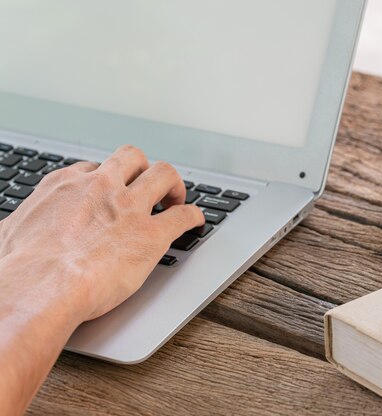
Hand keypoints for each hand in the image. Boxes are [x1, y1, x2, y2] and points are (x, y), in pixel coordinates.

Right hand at [0, 145, 203, 321]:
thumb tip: (12, 231)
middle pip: (132, 158)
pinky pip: (184, 215)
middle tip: (150, 186)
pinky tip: (196, 221)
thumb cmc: (19, 267)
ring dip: (174, 184)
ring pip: (164, 174)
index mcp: (67, 185)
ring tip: (176, 197)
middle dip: (143, 168)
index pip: (94, 168)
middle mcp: (101, 187)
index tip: (113, 190)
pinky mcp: (152, 234)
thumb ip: (20, 226)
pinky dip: (194, 216)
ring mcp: (129, 208)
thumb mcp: (9, 233)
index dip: (108, 179)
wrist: (40, 287)